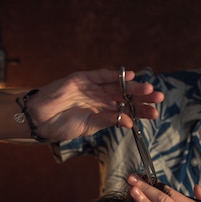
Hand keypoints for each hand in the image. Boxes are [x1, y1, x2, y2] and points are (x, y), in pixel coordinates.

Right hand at [27, 69, 163, 140]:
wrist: (41, 119)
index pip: (127, 110)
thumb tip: (129, 122)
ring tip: (149, 89)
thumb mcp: (90, 126)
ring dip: (133, 86)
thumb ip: (108, 121)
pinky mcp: (82, 78)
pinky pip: (101, 75)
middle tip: (159, 98)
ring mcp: (92, 87)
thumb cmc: (63, 125)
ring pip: (117, 85)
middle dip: (143, 97)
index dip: (141, 111)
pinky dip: (115, 75)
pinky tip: (129, 76)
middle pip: (126, 96)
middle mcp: (101, 98)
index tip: (155, 113)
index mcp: (104, 111)